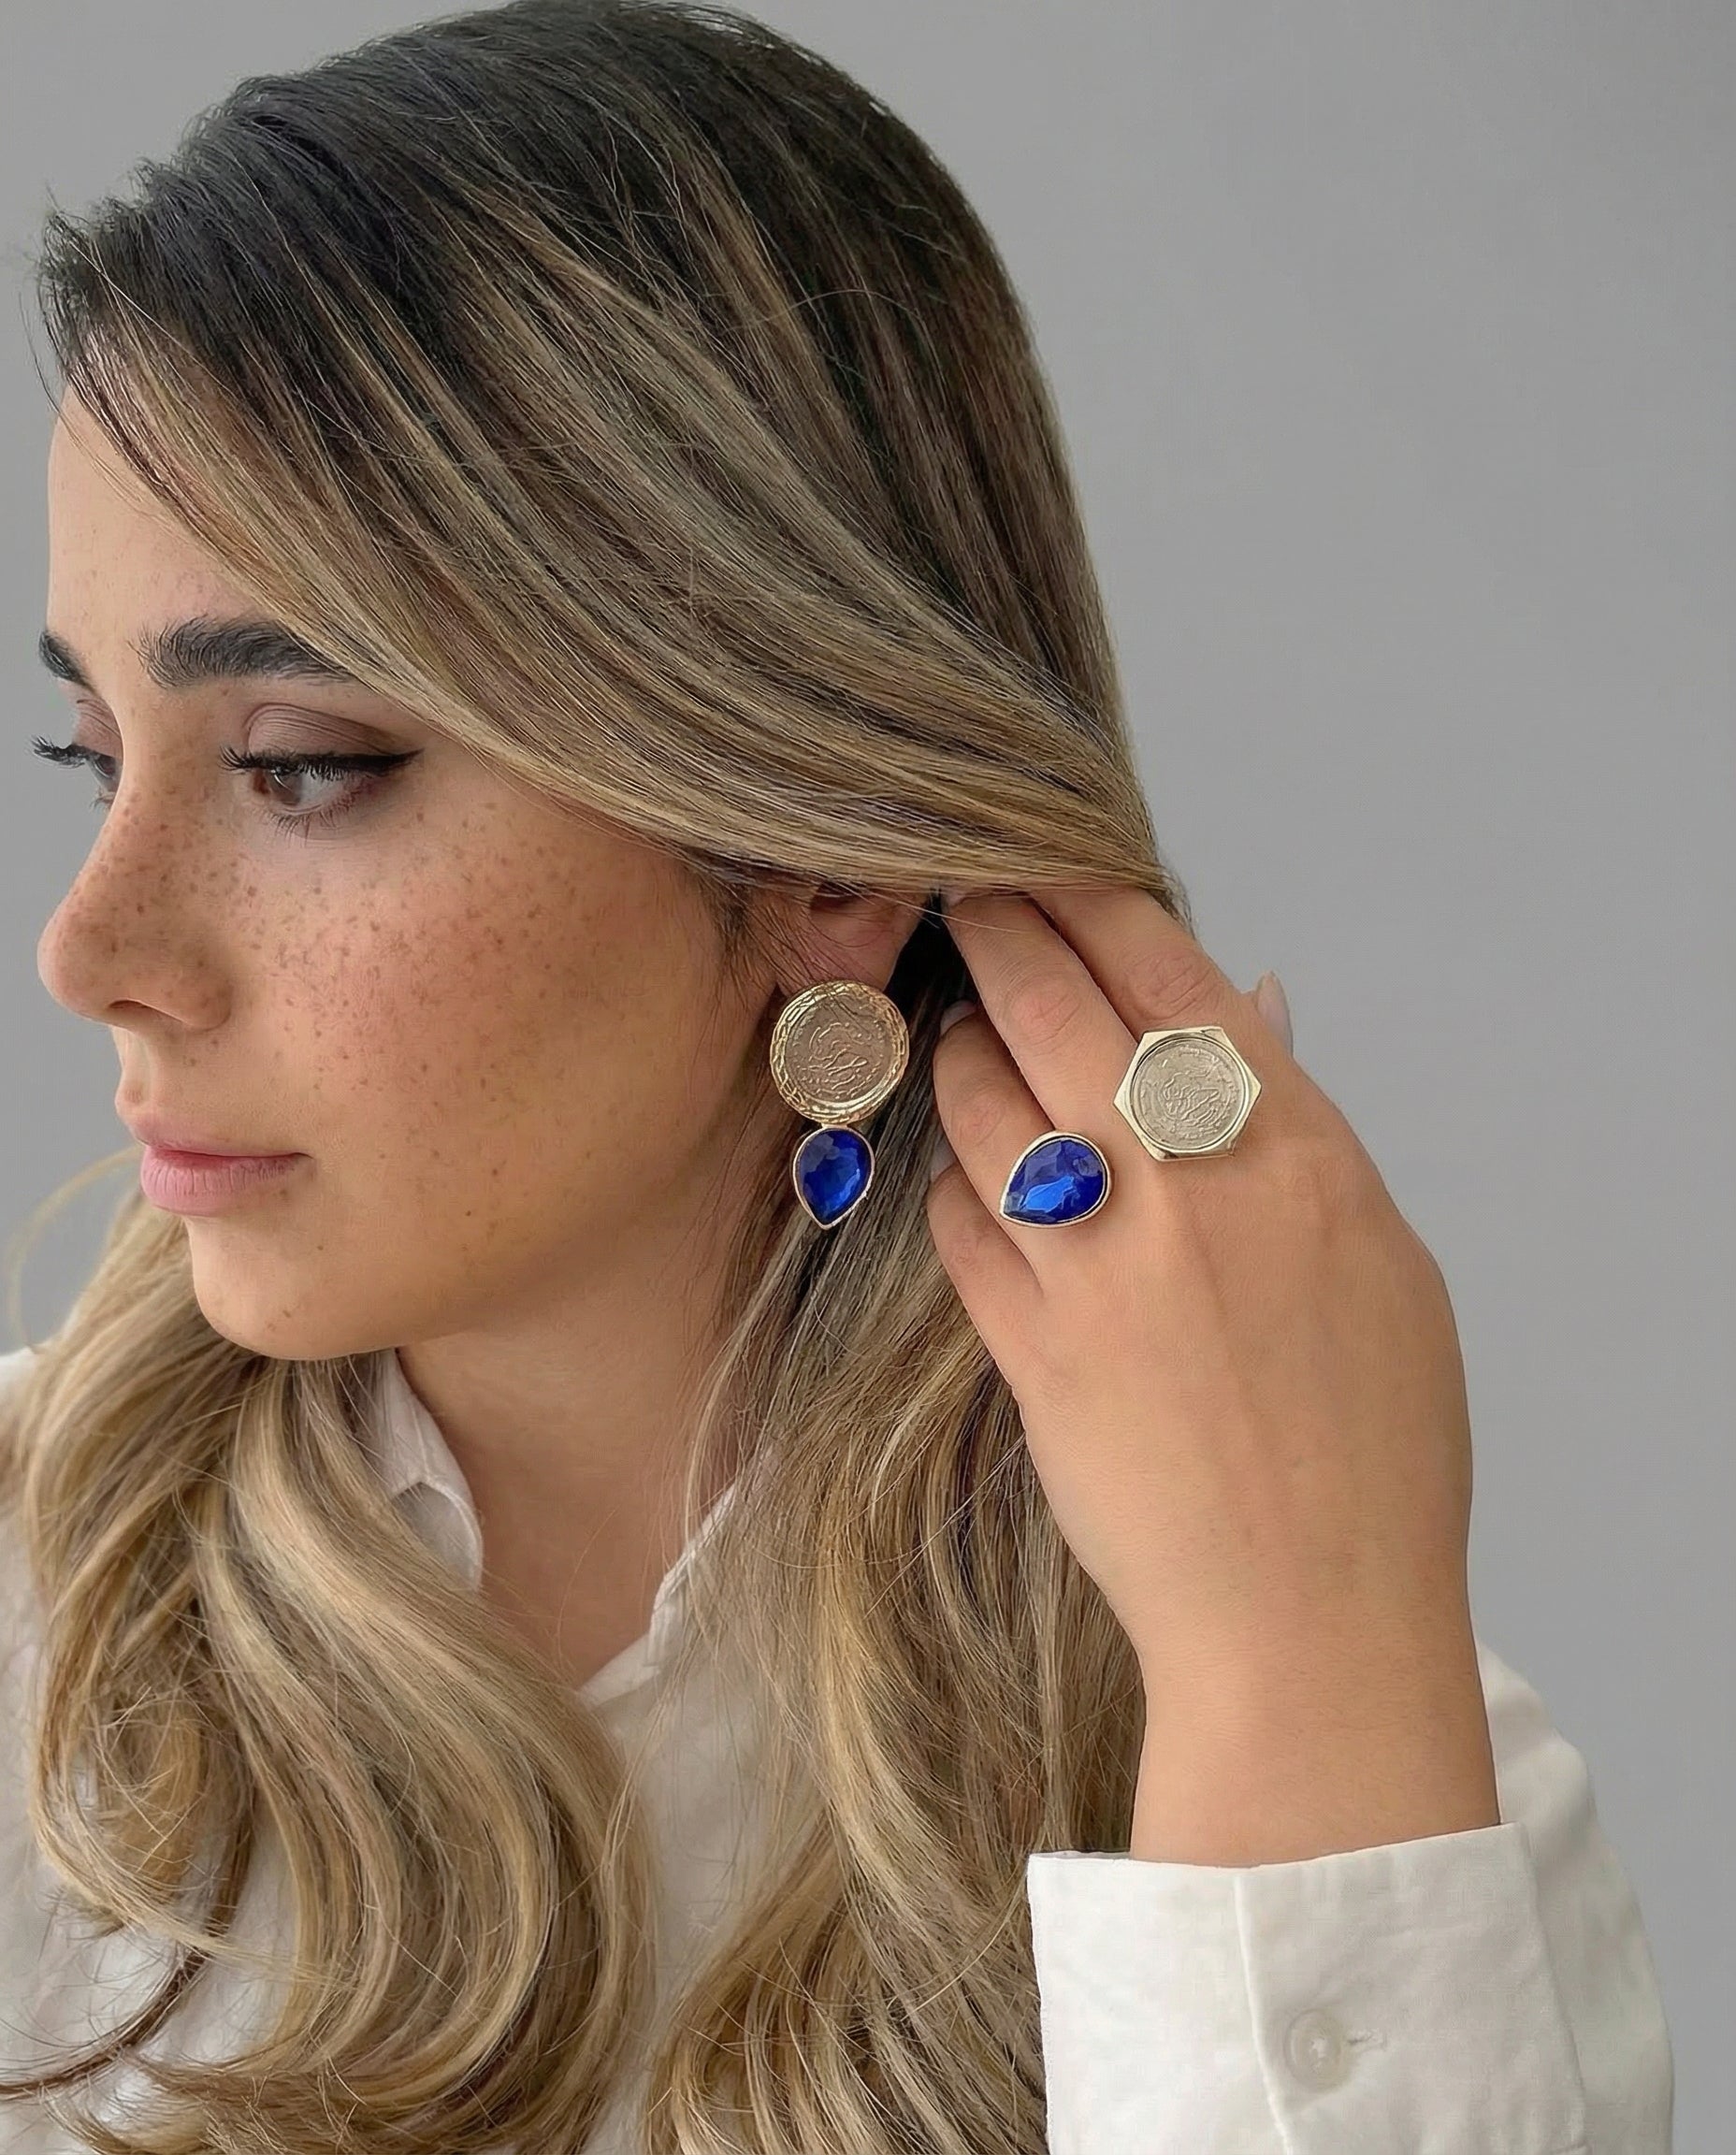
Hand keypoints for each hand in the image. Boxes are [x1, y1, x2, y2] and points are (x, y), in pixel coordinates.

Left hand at [927, 885, 1496, 1856]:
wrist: (1308, 1616)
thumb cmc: (1374, 1443)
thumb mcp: (1380, 1262)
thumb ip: (1303, 1128)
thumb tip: (1252, 1008)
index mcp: (1299, 1155)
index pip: (1174, 980)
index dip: (1091, 900)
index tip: (1040, 863)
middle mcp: (1192, 1190)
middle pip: (1057, 1010)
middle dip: (991, 931)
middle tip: (953, 899)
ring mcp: (1101, 1269)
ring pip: (985, 1105)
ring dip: (959, 1055)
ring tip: (956, 1041)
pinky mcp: (1028, 1349)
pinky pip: (959, 1227)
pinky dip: (952, 1189)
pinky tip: (961, 1183)